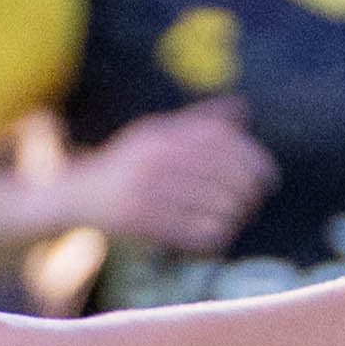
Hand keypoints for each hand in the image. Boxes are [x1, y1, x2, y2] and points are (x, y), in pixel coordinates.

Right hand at [56, 104, 271, 253]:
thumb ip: (198, 122)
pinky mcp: (136, 221)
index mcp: (161, 134)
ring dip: (233, 217)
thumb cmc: (126, 166)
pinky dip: (213, 237)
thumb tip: (242, 108)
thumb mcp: (156, 134)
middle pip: (222, 175)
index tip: (269, 177)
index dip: (253, 159)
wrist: (75, 196)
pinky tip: (218, 237)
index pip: (221, 141)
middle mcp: (152, 158)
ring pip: (213, 206)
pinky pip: (193, 232)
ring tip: (235, 220)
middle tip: (253, 203)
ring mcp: (143, 189)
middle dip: (247, 192)